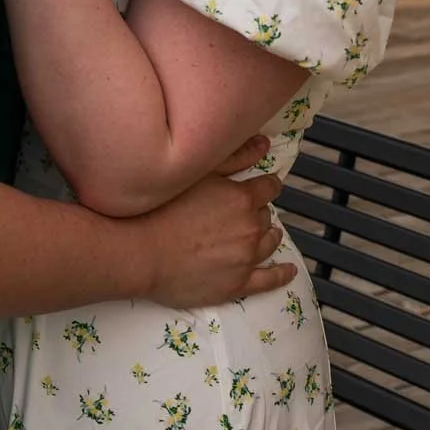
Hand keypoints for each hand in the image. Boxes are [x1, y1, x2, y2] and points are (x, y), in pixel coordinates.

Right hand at [140, 171, 296, 308]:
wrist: (142, 252)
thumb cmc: (162, 208)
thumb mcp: (198, 172)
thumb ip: (235, 156)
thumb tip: (264, 144)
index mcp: (242, 199)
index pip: (269, 188)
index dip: (265, 186)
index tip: (262, 187)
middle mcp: (250, 228)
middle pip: (265, 216)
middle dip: (257, 212)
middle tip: (240, 213)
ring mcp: (246, 259)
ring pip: (269, 243)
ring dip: (268, 236)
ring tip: (263, 234)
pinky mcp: (238, 285)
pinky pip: (270, 280)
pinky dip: (282, 274)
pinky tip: (288, 269)